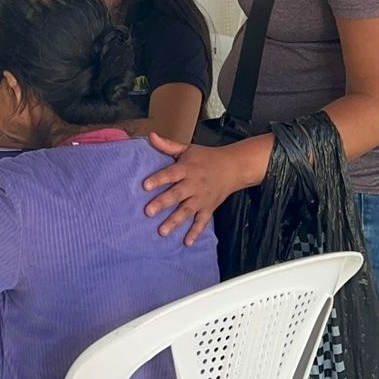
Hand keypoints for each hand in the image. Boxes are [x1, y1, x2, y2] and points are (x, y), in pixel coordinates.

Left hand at [140, 134, 265, 246]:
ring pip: (187, 211)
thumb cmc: (206, 158)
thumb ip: (168, 145)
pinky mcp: (209, 208)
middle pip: (176, 195)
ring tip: (162, 231)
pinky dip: (196, 233)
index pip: (170, 174)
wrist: (233, 167)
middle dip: (162, 203)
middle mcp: (194, 185)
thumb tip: (150, 136)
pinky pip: (202, 222)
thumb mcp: (187, 149)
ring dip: (174, 222)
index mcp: (187, 169)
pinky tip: (186, 242)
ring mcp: (202, 198)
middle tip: (148, 212)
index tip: (145, 185)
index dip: (158, 179)